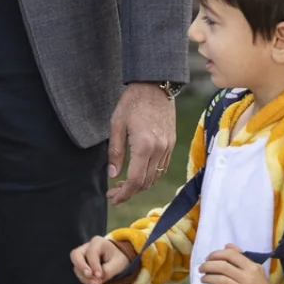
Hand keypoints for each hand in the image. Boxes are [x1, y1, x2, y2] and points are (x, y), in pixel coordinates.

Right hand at [70, 236, 129, 283]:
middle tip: (89, 276)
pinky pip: (78, 273)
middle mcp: (86, 247)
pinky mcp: (80, 265)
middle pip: (75, 255)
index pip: (91, 252)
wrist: (116, 259)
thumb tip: (97, 278)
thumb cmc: (117, 258)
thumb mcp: (118, 263)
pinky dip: (85, 280)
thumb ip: (108, 270)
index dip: (94, 265)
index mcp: (97, 242)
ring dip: (84, 277)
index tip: (100, 275)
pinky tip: (94, 283)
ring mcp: (81, 256)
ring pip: (76, 266)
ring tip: (96, 283)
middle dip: (81, 266)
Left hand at [106, 82, 176, 205]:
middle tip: (113, 194)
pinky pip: (162, 167)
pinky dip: (150, 175)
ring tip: (124, 185)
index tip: (112, 198)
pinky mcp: (171, 143)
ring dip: (140, 186)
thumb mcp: (116, 124)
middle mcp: (159, 149)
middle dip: (129, 192)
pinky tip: (139, 173)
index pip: (135, 180)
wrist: (155, 85)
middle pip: (145, 182)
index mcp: (143, 146)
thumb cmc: (132, 102)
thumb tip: (112, 174)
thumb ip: (115, 151)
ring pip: (155, 177)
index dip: (123, 194)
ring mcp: (167, 147)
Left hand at [200, 245, 283, 283]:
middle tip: (201, 269)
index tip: (208, 258)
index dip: (215, 254)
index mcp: (250, 267)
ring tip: (203, 279)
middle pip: (222, 266)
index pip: (229, 255)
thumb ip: (241, 257)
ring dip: (207, 278)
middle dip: (207, 266)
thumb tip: (227, 245)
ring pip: (220, 280)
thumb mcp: (255, 269)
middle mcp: (247, 277)